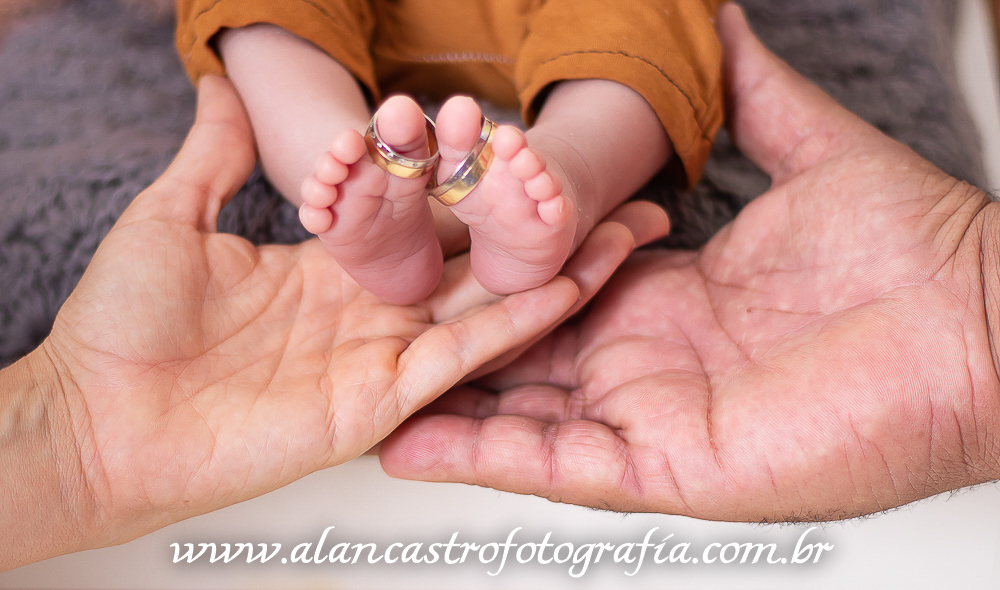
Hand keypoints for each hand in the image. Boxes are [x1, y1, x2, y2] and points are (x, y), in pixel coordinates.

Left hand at [1, 75, 666, 569]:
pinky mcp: (385, 397)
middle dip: (523, 218)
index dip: (458, 174)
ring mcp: (380, 354)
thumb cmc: (121, 329)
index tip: (499, 131)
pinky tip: (569, 284)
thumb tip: (217, 86)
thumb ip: (215, 154)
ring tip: (610, 229)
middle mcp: (366, 311)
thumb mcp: (172, 216)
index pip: (413, 214)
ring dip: (546, 266)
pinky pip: (466, 355)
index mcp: (327, 268)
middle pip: (466, 257)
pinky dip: (522, 322)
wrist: (98, 421)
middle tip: (578, 178)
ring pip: (485, 303)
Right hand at [380, 4, 999, 521]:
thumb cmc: (920, 250)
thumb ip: (749, 95)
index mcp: (670, 291)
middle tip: (368, 319)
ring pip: (521, 414)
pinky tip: (411, 441)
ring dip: (441, 402)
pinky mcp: (669, 464)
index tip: (425, 241)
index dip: (490, 267)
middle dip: (445, 337)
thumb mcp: (809, 152)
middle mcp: (653, 356)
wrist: (992, 325)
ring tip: (361, 387)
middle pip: (522, 351)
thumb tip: (719, 24)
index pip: (554, 284)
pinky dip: (481, 459)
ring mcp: (655, 414)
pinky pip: (557, 466)